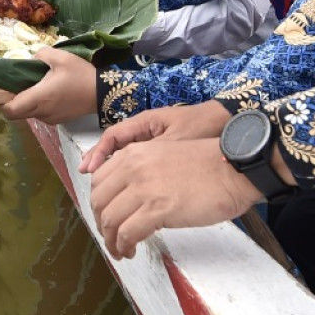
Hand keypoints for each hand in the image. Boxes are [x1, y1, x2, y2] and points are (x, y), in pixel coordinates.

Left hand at [2, 46, 100, 123]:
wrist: (102, 93)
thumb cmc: (80, 74)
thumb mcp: (61, 57)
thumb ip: (42, 54)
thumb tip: (33, 58)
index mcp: (39, 98)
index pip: (10, 110)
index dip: (3, 102)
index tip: (7, 90)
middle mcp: (42, 112)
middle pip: (16, 114)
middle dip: (14, 102)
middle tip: (21, 86)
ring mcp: (50, 119)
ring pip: (29, 114)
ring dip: (28, 104)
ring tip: (40, 87)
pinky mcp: (58, 120)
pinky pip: (41, 115)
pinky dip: (40, 107)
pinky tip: (51, 94)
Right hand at [78, 100, 230, 173]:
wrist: (227, 125)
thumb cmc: (203, 128)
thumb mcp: (177, 141)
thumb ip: (153, 153)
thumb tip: (131, 171)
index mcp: (145, 123)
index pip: (113, 136)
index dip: (98, 153)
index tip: (90, 169)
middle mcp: (144, 131)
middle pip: (113, 147)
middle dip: (98, 162)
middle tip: (88, 178)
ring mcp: (152, 142)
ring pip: (123, 156)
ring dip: (111, 170)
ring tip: (101, 188)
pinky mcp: (161, 153)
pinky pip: (138, 164)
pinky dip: (128, 176)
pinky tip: (126, 191)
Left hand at [91, 137, 261, 257]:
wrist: (235, 168)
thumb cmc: (209, 165)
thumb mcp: (165, 156)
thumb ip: (143, 171)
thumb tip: (132, 198)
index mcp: (134, 154)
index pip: (98, 180)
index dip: (98, 203)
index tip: (105, 216)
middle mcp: (133, 168)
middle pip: (99, 202)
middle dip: (100, 224)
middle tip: (110, 237)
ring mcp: (143, 188)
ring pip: (109, 220)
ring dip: (111, 240)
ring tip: (120, 250)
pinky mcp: (157, 209)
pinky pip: (127, 233)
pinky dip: (124, 246)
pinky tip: (131, 250)